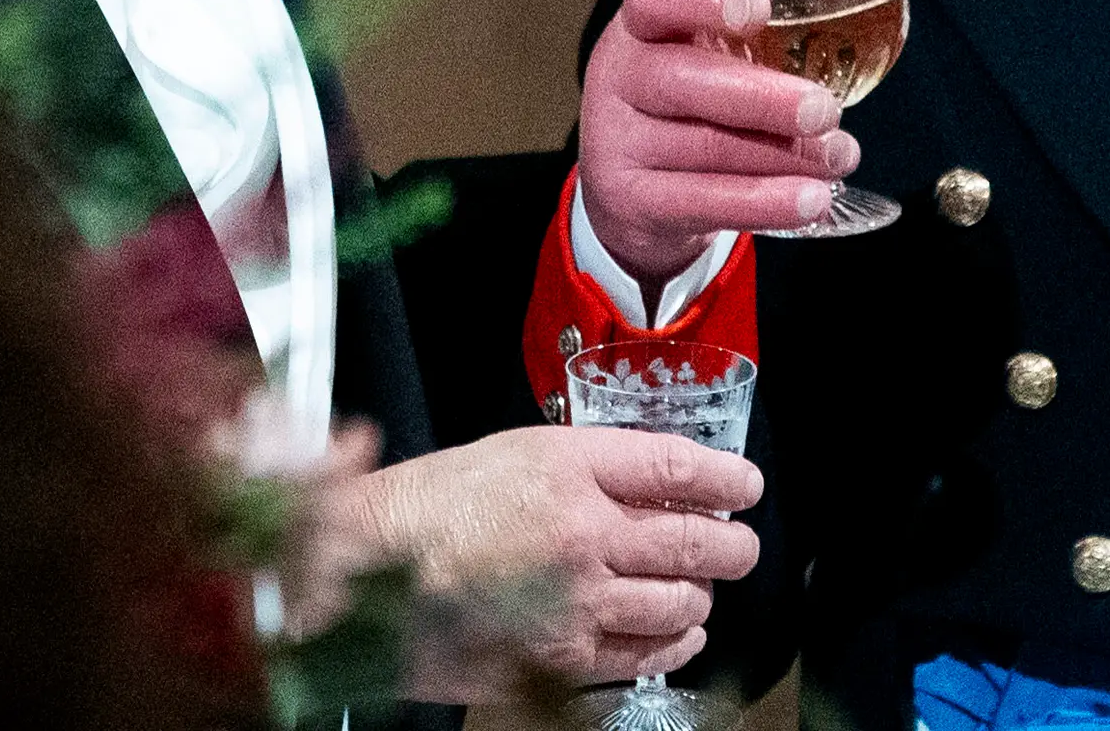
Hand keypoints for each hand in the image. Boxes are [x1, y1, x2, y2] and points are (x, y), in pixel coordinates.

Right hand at [318, 424, 762, 701]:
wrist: (363, 570)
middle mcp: (583, 530)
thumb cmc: (427, 506)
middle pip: (694, 539)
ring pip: (679, 602)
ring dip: (700, 595)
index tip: (746, 485)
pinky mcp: (562, 656)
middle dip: (732, 545)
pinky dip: (674, 644)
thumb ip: (583, 466)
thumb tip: (653, 482)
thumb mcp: (509, 453)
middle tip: (741, 545)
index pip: (676, 466)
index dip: (725, 477)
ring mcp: (576, 599)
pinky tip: (679, 634)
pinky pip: (645, 655)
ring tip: (701, 588)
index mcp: (568, 465)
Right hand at [580, 0, 863, 286]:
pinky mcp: (631, 199)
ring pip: (704, 148)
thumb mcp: (726, 37)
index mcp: (642, 24)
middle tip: (827, 109)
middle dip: (762, 98)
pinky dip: (763, 203)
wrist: (636, 189)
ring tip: (841, 156)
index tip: (757, 8)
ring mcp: (616, 141)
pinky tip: (812, 200)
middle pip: (683, 80)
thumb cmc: (695, 91)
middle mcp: (619, 77)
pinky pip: (702, 202)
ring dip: (783, 156)